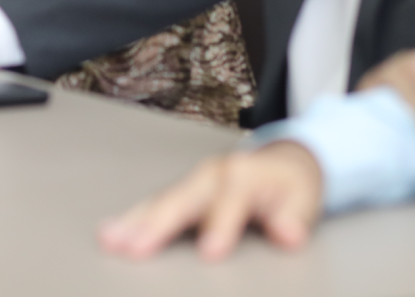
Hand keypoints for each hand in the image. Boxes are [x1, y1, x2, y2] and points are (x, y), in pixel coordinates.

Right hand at [99, 141, 323, 260]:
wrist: (284, 162)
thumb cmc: (291, 185)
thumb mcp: (305, 199)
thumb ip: (295, 218)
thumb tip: (289, 234)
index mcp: (242, 175)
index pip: (229, 202)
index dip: (220, 226)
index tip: (209, 253)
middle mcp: (211, 174)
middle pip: (181, 200)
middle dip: (156, 224)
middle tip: (133, 247)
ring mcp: (192, 182)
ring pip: (159, 202)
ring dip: (133, 222)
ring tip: (108, 239)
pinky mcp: (182, 192)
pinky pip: (153, 205)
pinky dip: (131, 219)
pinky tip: (110, 232)